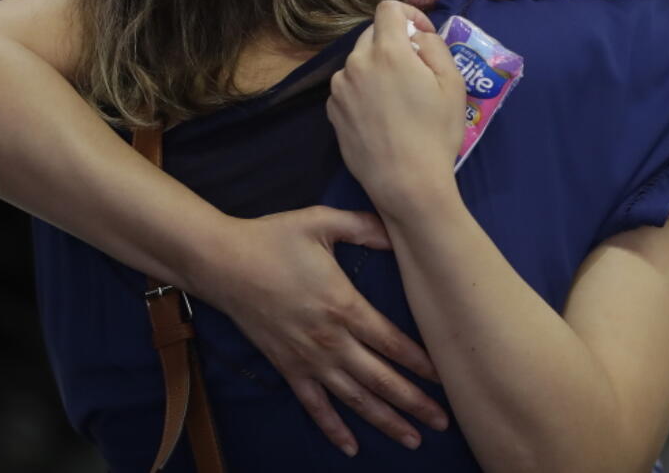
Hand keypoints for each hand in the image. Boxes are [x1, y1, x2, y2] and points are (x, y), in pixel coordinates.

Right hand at [188, 206, 449, 454]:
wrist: (222, 262)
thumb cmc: (272, 239)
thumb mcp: (321, 221)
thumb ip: (363, 226)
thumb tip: (399, 228)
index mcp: (344, 306)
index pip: (393, 342)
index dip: (422, 363)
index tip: (447, 378)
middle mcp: (330, 341)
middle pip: (381, 380)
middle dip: (415, 402)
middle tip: (442, 421)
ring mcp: (307, 359)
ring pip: (354, 399)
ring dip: (385, 421)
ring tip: (413, 439)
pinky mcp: (287, 367)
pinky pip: (314, 406)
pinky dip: (333, 429)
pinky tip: (352, 447)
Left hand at [326, 0, 465, 214]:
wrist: (406, 183)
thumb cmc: (436, 133)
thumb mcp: (452, 84)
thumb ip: (434, 46)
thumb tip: (417, 36)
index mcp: (387, 52)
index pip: (388, 8)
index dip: (409, 15)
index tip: (422, 37)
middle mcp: (356, 63)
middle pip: (372, 34)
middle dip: (394, 43)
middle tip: (415, 71)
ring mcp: (339, 89)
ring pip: (359, 61)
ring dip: (377, 67)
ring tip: (398, 98)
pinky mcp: (332, 111)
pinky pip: (349, 86)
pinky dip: (363, 89)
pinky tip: (381, 115)